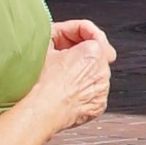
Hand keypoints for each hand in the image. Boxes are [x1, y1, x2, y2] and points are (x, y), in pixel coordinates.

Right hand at [36, 20, 117, 134]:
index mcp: (94, 52)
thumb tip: (59, 33)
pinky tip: (66, 92)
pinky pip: (94, 93)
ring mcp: (103, 89)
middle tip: (61, 56)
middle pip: (97, 55)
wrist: (41, 111)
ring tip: (61, 77)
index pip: (95, 35)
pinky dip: (84, 90)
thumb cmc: (41, 81)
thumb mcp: (46, 46)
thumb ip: (61, 33)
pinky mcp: (99, 105)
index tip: (65, 38)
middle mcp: (103, 70)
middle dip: (82, 54)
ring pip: (96, 74)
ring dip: (83, 73)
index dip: (78, 33)